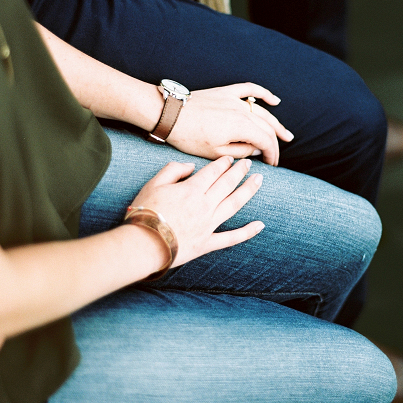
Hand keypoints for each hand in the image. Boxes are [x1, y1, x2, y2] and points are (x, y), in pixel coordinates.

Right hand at [129, 157, 263, 265]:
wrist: (143, 244)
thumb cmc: (145, 212)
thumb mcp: (154, 183)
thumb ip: (173, 169)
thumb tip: (191, 166)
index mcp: (192, 189)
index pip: (213, 171)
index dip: (223, 163)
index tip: (230, 158)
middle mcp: (205, 205)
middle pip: (227, 184)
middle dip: (240, 171)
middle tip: (249, 163)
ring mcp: (208, 225)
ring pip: (234, 204)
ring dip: (248, 191)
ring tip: (259, 180)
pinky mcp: (207, 243)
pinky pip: (231, 238)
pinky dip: (247, 232)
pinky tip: (260, 225)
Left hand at [167, 83, 293, 165]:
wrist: (170, 114)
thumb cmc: (189, 136)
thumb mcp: (215, 152)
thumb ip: (240, 152)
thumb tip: (255, 150)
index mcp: (241, 127)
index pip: (265, 141)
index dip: (272, 154)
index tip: (272, 165)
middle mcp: (242, 111)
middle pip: (266, 127)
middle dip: (274, 143)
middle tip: (277, 156)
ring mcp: (235, 100)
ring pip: (262, 111)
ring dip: (275, 124)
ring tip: (285, 135)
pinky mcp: (226, 93)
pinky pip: (250, 90)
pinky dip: (264, 94)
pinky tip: (275, 100)